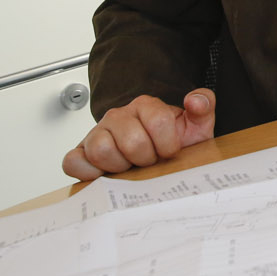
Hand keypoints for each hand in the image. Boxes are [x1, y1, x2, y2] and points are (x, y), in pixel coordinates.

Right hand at [62, 89, 216, 181]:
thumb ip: (203, 106)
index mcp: (145, 105)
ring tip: (130, 167)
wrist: (152, 155)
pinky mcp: (79, 152)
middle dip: (146, 158)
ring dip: (120, 165)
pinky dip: (88, 172)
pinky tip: (106, 174)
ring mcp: (96, 133)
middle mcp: (118, 116)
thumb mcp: (195, 125)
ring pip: (101, 150)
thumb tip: (195, 101)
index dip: (168, 144)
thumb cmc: (172, 142)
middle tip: (149, 161)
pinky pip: (72, 162)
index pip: (158, 122)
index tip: (170, 151)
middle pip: (131, 141)